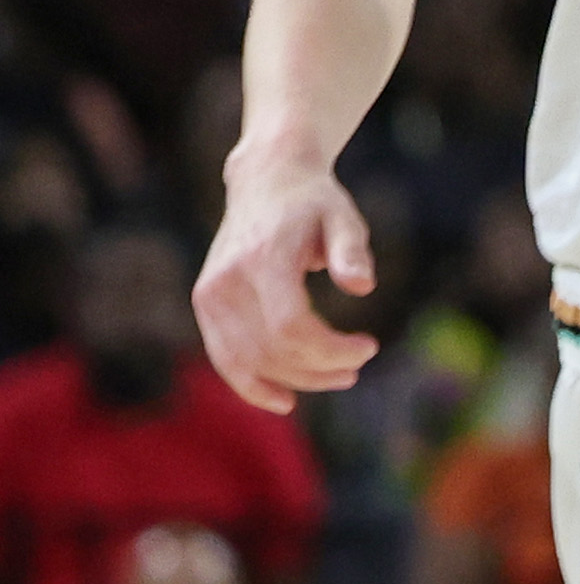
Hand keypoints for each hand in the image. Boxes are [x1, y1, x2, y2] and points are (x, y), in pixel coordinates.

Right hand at [196, 152, 378, 408]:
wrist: (265, 182)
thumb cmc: (314, 202)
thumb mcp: (343, 216)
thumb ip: (352, 250)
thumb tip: (363, 285)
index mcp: (263, 258)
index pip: (291, 325)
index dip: (331, 349)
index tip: (370, 346)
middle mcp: (226, 280)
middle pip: (271, 349)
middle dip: (320, 368)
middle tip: (359, 364)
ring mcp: (209, 295)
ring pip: (246, 361)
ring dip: (295, 380)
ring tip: (340, 378)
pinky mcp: (205, 304)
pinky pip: (224, 358)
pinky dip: (251, 384)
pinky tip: (284, 401)